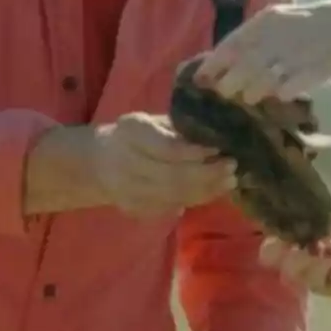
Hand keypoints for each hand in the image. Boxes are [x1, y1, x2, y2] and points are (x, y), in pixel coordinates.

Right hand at [92, 112, 237, 216]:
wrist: (98, 163)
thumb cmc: (134, 135)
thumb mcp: (152, 121)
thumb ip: (179, 129)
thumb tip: (217, 136)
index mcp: (131, 133)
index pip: (168, 149)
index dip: (196, 152)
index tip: (220, 148)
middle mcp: (126, 164)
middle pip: (173, 176)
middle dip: (208, 174)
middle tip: (232, 168)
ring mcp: (128, 191)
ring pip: (174, 195)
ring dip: (206, 190)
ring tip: (230, 181)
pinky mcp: (134, 209)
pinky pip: (170, 207)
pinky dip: (195, 200)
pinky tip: (213, 192)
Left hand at [194, 0, 330, 103]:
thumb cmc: (306, 26)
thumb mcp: (277, 22)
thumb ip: (250, 38)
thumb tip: (218, 59)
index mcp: (266, 21)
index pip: (230, 45)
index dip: (213, 65)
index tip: (201, 79)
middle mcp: (276, 37)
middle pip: (241, 69)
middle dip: (228, 84)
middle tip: (226, 92)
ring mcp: (293, 56)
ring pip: (259, 83)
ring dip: (250, 93)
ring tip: (250, 96)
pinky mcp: (311, 72)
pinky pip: (284, 91)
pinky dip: (278, 94)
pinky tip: (278, 94)